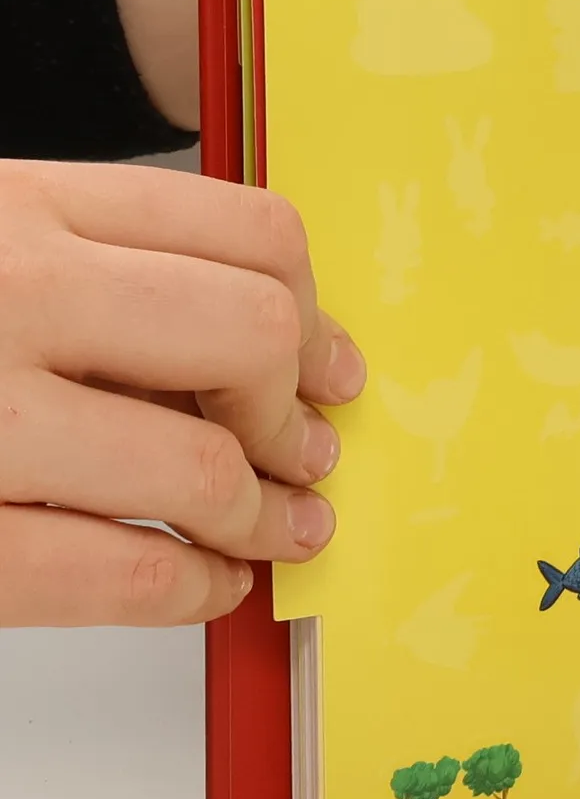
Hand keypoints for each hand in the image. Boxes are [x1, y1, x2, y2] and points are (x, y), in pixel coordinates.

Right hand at [0, 162, 362, 625]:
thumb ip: (98, 275)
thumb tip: (265, 355)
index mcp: (24, 208)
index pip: (249, 234)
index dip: (316, 317)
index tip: (329, 369)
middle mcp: (10, 292)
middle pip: (251, 334)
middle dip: (294, 412)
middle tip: (307, 453)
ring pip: (202, 467)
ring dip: (263, 517)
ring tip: (276, 530)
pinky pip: (123, 576)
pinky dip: (191, 590)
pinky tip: (205, 582)